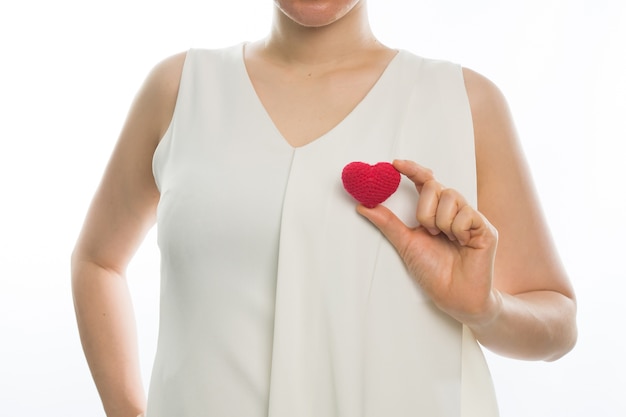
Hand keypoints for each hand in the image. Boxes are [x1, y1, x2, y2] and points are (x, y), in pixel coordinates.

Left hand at [357, 159, 500, 326]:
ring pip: (451, 197)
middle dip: (425, 209)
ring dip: (441, 222)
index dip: (412, 170)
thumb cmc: (432, 271)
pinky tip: (462, 243)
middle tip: (428, 230)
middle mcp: (452, 210)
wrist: (453, 296)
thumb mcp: (405, 243)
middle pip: (435, 186)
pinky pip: (466, 215)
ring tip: (445, 240)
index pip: (424, 181)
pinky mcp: (485, 228)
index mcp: (434, 211)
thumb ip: (387, 223)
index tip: (395, 164)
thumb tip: (363, 206)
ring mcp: (470, 218)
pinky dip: (458, 230)